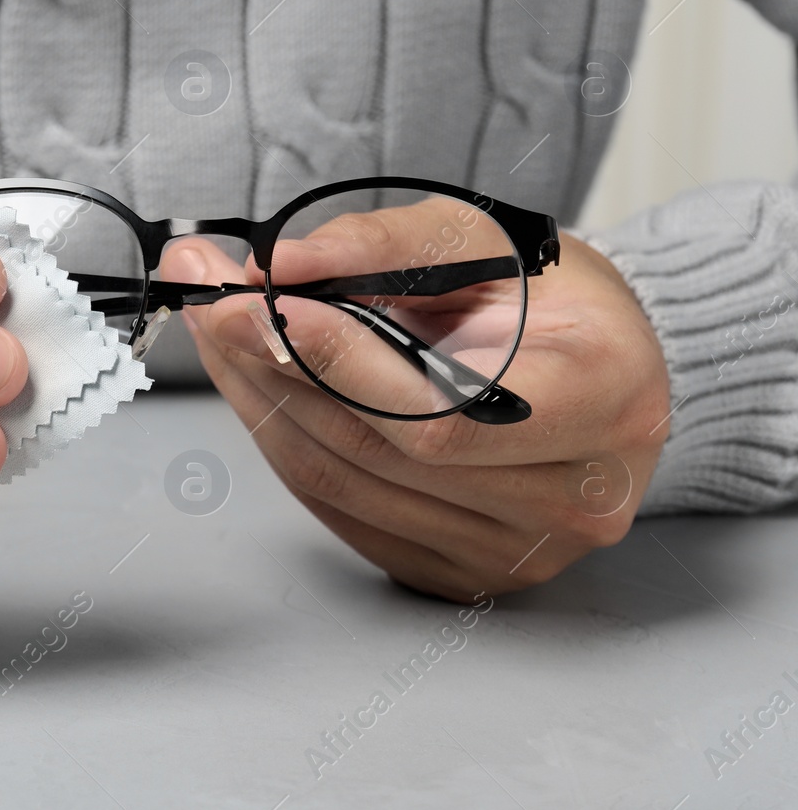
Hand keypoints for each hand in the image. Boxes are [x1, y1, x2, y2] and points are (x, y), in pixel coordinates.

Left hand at [162, 211, 670, 600]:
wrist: (599, 366)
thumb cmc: (546, 297)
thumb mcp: (480, 238)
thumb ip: (382, 246)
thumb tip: (280, 264)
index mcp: (605, 401)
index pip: (442, 412)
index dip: (338, 361)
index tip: (258, 299)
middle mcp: (574, 499)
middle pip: (379, 448)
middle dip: (273, 362)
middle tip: (204, 294)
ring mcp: (516, 551)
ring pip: (341, 481)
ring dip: (259, 397)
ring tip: (217, 325)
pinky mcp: (460, 571)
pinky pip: (338, 507)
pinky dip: (282, 437)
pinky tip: (256, 380)